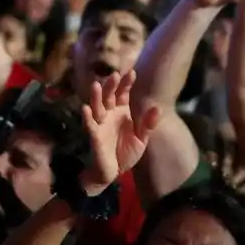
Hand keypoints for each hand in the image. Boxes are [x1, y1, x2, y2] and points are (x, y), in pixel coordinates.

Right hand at [78, 71, 158, 194]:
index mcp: (121, 112)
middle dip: (111, 86)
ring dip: (96, 97)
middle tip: (114, 75)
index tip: (132, 72)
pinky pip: (90, 125)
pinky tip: (85, 108)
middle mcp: (109, 114)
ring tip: (96, 85)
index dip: (126, 84)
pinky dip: (87, 117)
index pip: (123, 94)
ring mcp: (100, 124)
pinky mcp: (94, 135)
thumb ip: (148, 124)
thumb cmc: (126, 153)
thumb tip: (158, 108)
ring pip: (97, 107)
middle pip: (109, 97)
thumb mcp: (141, 139)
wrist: (114, 171)